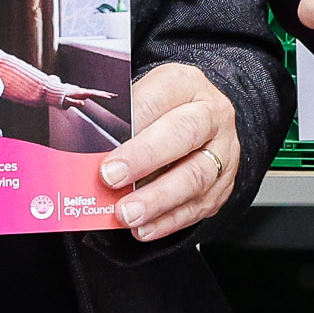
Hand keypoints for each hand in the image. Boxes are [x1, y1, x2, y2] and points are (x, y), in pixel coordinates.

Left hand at [103, 59, 237, 242]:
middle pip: (183, 134)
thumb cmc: (166, 110)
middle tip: (112, 179)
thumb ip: (122, 120)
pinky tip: (145, 228)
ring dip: (157, 200)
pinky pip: (199, 206)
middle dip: (144, 159)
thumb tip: (89, 153)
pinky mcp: (224, 184)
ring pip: (195, 176)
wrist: (207, 120)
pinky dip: (168, 221)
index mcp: (186, 84)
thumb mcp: (145, 97)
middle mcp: (211, 115)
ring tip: (127, 214)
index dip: (131, 126)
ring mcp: (223, 151)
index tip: (106, 154)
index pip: (158, 100)